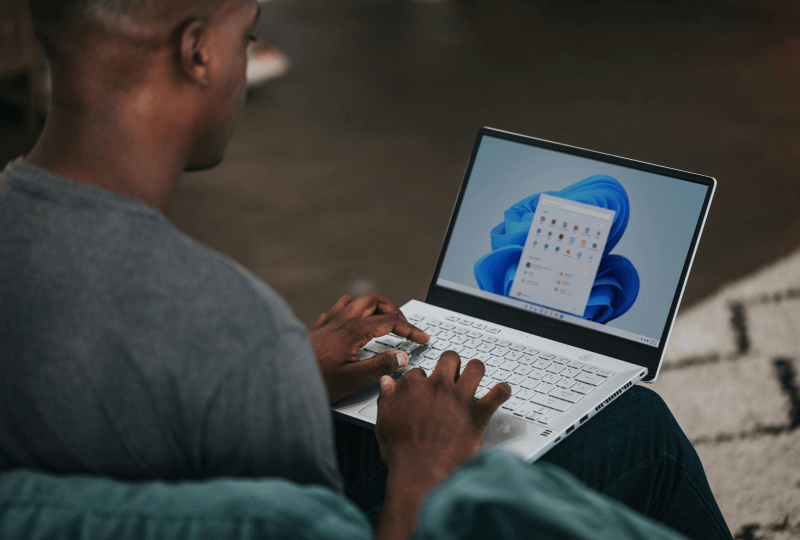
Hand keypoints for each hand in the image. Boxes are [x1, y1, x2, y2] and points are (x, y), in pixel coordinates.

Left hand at [309, 292, 429, 402]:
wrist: (284, 380)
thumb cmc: (316, 381)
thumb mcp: (353, 379)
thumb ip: (380, 366)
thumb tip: (402, 357)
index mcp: (353, 330)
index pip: (390, 321)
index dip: (410, 329)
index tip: (422, 338)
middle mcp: (341, 320)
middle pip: (374, 300)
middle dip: (393, 309)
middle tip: (404, 325)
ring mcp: (328, 322)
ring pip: (355, 300)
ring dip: (372, 306)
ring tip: (383, 320)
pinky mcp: (319, 328)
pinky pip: (339, 309)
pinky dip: (353, 312)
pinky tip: (353, 324)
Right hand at [373, 351, 509, 539]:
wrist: (420, 472)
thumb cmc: (402, 450)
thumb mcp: (384, 420)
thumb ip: (386, 397)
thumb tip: (386, 382)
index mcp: (414, 386)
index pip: (419, 371)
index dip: (421, 380)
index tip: (423, 389)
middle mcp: (439, 386)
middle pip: (450, 359)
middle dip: (451, 363)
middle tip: (452, 372)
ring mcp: (460, 398)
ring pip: (476, 368)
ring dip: (476, 370)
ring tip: (476, 374)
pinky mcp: (478, 414)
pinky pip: (498, 394)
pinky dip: (502, 391)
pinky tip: (502, 391)